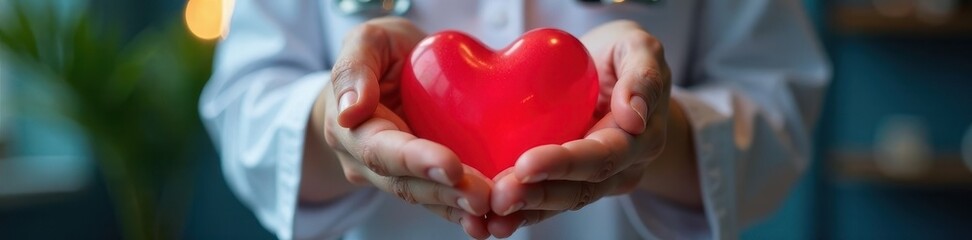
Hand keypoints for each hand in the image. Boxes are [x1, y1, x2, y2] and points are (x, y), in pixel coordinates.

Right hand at [316, 17, 491, 238]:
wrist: (389, 73)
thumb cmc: (380, 52)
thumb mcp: (367, 40)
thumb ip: (354, 68)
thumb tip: (351, 110)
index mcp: (352, 128)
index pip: (381, 150)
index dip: (416, 161)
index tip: (451, 167)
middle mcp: (367, 161)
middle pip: (405, 183)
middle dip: (445, 192)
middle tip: (483, 197)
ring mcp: (394, 175)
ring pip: (424, 198)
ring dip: (457, 207)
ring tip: (493, 209)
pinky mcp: (421, 181)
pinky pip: (440, 200)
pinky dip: (463, 211)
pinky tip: (492, 219)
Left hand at [487, 20, 677, 236]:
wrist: (614, 73)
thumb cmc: (623, 55)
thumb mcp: (639, 47)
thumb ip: (643, 75)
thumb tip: (634, 116)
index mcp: (640, 138)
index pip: (602, 156)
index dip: (565, 163)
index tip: (526, 164)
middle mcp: (621, 167)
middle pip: (581, 188)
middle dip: (539, 195)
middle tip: (500, 195)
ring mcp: (597, 180)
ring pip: (562, 201)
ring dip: (526, 211)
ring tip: (491, 213)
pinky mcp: (571, 182)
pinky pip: (548, 203)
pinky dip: (521, 214)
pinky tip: (492, 220)